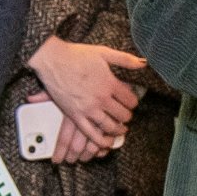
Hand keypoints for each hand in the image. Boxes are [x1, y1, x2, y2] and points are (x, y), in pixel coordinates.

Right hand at [29, 38, 143, 154]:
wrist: (53, 60)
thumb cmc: (76, 55)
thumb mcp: (104, 53)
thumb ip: (125, 59)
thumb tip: (143, 63)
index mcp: (109, 83)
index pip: (130, 100)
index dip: (133, 102)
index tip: (131, 102)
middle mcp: (101, 98)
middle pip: (123, 115)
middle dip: (127, 116)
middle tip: (126, 115)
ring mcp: (88, 109)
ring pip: (110, 126)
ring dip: (118, 130)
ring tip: (120, 129)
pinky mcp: (75, 115)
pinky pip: (91, 134)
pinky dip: (101, 141)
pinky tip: (106, 142)